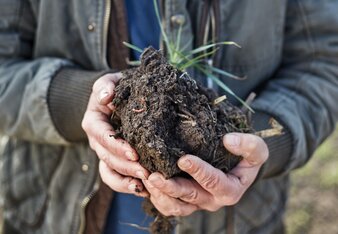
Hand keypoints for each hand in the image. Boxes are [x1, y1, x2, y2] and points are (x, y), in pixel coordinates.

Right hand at [82, 73, 148, 196]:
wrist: (119, 98)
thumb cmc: (118, 89)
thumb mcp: (110, 81)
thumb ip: (106, 85)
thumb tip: (106, 97)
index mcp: (93, 122)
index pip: (101, 136)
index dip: (116, 145)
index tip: (134, 152)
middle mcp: (97, 140)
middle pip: (107, 158)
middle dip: (126, 166)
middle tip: (146, 171)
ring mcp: (105, 153)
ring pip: (110, 172)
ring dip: (126, 180)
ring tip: (145, 184)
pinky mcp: (114, 161)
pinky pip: (116, 178)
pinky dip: (127, 186)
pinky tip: (144, 190)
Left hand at [143, 133, 267, 215]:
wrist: (238, 166)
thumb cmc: (246, 158)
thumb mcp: (257, 150)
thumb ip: (249, 146)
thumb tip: (228, 140)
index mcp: (230, 190)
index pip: (214, 182)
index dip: (199, 171)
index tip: (184, 159)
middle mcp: (212, 201)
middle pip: (190, 197)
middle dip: (171, 187)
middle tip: (154, 176)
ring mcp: (197, 203)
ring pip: (176, 207)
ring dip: (160, 195)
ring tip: (147, 179)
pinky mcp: (186, 202)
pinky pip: (169, 207)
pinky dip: (157, 198)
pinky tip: (147, 183)